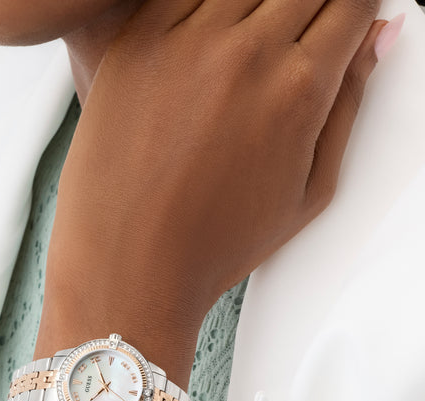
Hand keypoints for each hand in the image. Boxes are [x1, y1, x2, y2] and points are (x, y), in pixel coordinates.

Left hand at [45, 0, 387, 343]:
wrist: (129, 266)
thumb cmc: (213, 244)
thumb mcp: (307, 193)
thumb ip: (349, 107)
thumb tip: (378, 36)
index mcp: (298, 90)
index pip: (351, 2)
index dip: (351, 8)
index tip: (341, 19)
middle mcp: (245, 55)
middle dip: (309, 6)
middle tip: (289, 44)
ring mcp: (184, 44)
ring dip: (256, 7)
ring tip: (242, 54)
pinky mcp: (134, 45)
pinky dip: (202, 8)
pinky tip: (206, 45)